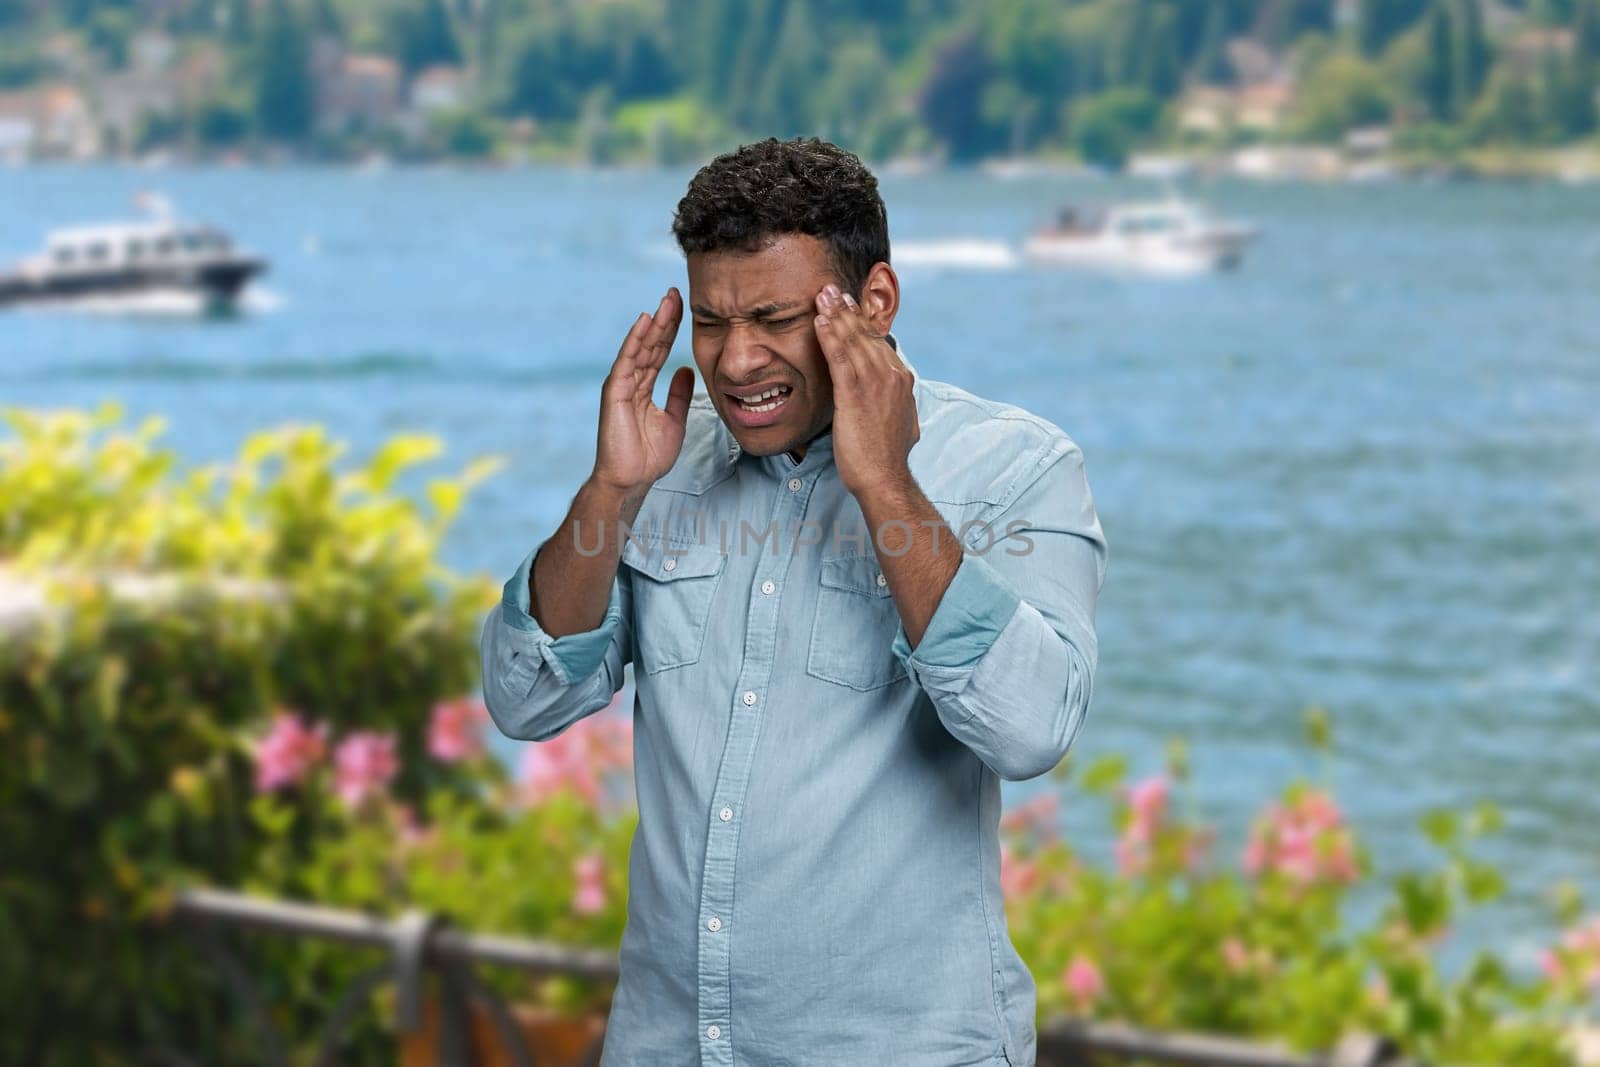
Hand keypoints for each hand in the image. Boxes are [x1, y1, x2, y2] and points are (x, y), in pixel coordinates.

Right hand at [592, 287, 694, 495]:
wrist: (631, 479)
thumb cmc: (648, 456)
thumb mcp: (674, 420)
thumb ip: (679, 395)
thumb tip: (686, 370)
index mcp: (644, 387)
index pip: (660, 352)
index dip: (672, 330)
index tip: (684, 308)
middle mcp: (631, 381)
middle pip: (651, 343)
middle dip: (665, 318)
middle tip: (677, 293)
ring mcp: (622, 384)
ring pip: (640, 347)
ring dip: (654, 323)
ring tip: (667, 300)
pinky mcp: (615, 391)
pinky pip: (627, 360)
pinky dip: (636, 339)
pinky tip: (646, 320)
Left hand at [813, 282, 918, 497]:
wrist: (885, 478)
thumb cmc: (885, 457)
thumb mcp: (899, 422)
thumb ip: (895, 403)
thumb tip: (896, 400)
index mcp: (902, 380)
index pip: (878, 343)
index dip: (861, 323)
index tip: (848, 307)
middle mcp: (892, 375)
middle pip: (866, 335)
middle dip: (847, 310)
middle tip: (830, 290)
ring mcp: (875, 383)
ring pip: (853, 340)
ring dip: (836, 315)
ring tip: (821, 296)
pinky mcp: (855, 394)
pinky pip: (840, 357)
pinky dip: (830, 335)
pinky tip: (819, 320)